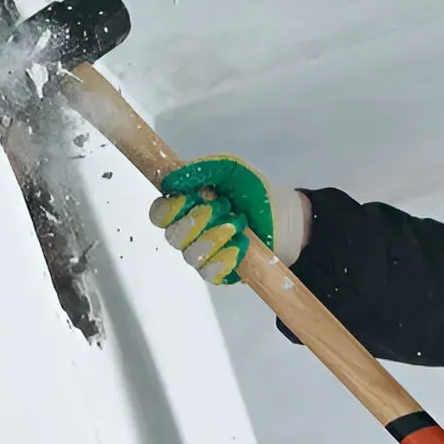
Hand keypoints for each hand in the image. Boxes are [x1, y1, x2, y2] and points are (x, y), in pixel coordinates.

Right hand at [149, 155, 306, 283]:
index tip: (192, 197)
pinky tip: (242, 244)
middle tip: (224, 206)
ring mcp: (203, 255)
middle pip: (172, 237)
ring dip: (216, 237)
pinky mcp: (220, 272)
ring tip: (240, 223)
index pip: (159, 214)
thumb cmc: (253, 191)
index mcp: (184, 208)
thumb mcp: (229, 170)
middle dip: (198, 221)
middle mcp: (188, 233)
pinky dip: (226, 257)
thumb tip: (170, 180)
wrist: (285, 215)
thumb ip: (200, 170)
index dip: (170, 209)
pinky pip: (210, 273)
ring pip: (191, 256)